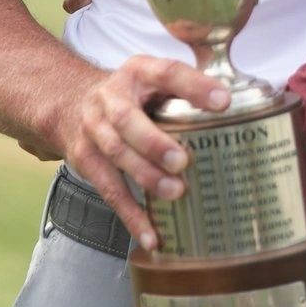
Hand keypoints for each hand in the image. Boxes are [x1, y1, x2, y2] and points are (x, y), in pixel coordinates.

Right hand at [61, 57, 230, 250]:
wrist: (70, 102)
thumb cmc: (129, 93)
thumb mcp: (152, 78)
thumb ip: (186, 86)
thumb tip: (235, 102)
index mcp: (138, 71)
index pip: (166, 72)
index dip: (194, 85)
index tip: (223, 101)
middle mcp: (111, 98)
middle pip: (128, 119)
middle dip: (154, 142)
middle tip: (183, 161)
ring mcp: (94, 129)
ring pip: (117, 154)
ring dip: (146, 176)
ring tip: (175, 192)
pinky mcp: (86, 160)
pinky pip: (109, 189)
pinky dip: (130, 215)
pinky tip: (151, 235)